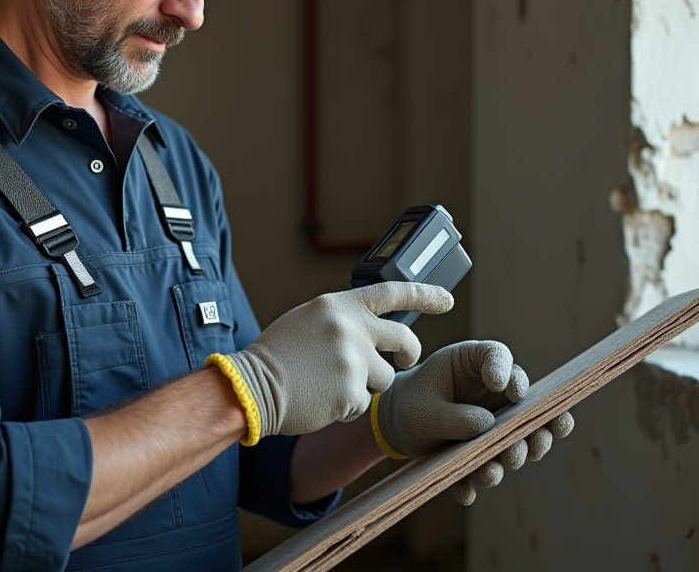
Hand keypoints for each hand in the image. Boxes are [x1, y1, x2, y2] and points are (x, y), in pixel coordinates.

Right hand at [206, 282, 453, 442]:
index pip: (393, 292)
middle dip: (408, 354)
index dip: (425, 295)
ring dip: (367, 385)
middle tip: (404, 360)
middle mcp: (351, 328)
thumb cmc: (277, 355)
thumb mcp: (309, 320)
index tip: (447, 299)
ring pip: (386, 379)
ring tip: (332, 385)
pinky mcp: (352, 393)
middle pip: (405, 341)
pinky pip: (365, 403)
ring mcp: (353, 361)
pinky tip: (323, 400)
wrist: (251, 386)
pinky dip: (348, 407)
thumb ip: (343, 320)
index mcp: (339, 305)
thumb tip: (374, 328)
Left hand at [371, 340, 573, 504]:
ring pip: (519, 435)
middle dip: (534, 422)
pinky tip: (466, 491)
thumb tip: (486, 425)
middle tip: (534, 439)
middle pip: (526, 401)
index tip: (506, 389)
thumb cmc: (412, 403)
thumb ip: (452, 416)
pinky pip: (492, 463)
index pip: (498, 356)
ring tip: (508, 461)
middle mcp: (492, 392)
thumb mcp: (422, 409)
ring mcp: (495, 421)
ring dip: (518, 451)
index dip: (508, 373)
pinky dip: (480, 477)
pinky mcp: (488, 448)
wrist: (400, 425)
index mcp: (472, 364)